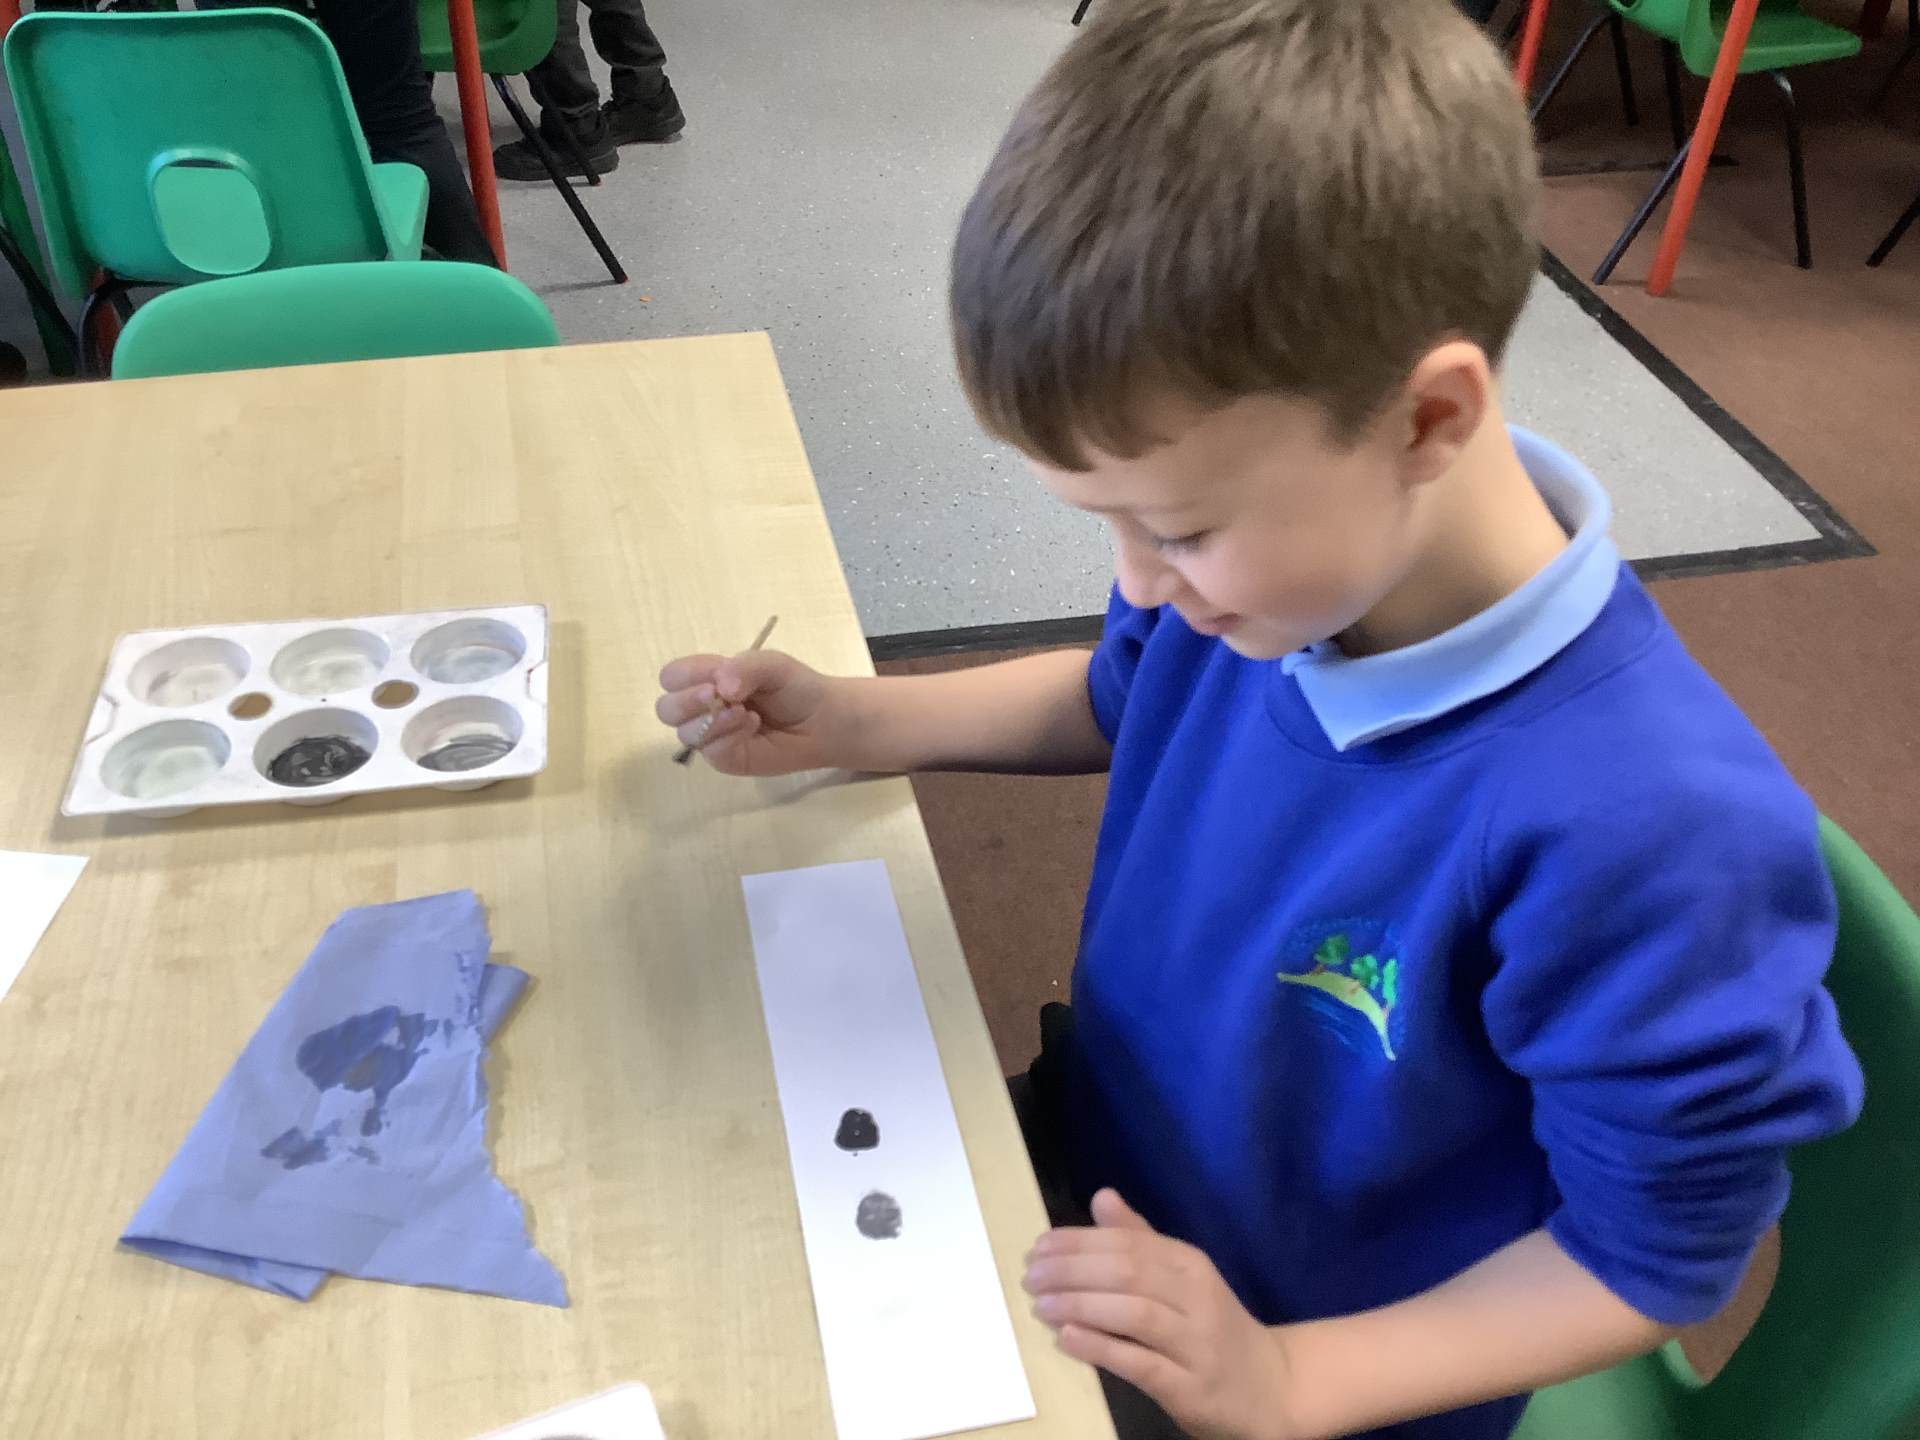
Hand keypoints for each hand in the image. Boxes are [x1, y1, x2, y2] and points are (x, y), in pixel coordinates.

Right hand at [655, 649, 849, 774]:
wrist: (821, 720)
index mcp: (707, 678)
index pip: (672, 677)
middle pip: (666, 709)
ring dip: (712, 721)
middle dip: (686, 702)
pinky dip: (729, 738)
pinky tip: (753, 727)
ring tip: (745, 713)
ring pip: (684, 733)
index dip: (684, 677)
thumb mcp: (772, 664)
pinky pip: (710, 753)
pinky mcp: (726, 759)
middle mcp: (703, 707)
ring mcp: (712, 736)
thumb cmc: (794, 687)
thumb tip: (720, 688)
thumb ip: (745, 666)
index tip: (713, 677)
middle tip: (716, 696)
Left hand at [1024, 1190, 1295, 1439]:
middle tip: (1031, 1276)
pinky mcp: (1190, 1387)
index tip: (1038, 1247)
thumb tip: (1102, 1196)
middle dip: (1072, 1271)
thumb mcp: (1183, 1277)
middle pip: (1128, 1273)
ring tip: (1041, 1305)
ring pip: (1134, 1314)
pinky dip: (1101, 1348)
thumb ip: (1140, 1239)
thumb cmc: (1212, 1328)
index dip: (1079, 1242)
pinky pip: (1141, 1363)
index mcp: (1190, 1264)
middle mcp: (1196, 1297)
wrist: (1270, 1389)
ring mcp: (1196, 1343)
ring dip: (1081, 1306)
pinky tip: (1068, 1338)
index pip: (1128, 1243)